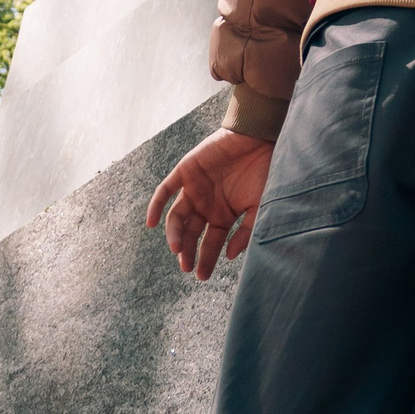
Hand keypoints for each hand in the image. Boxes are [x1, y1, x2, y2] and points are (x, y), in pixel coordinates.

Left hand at [145, 130, 274, 279]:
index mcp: (223, 215)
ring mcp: (194, 189)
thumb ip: (245, 231)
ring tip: (177, 249)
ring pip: (177, 217)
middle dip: (187, 252)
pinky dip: (156, 206)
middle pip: (190, 234)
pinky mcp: (185, 171)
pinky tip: (151, 223)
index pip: (210, 243)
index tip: (202, 276)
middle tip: (187, 267)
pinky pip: (165, 191)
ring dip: (175, 234)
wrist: (258, 137)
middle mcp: (206, 205)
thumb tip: (229, 256)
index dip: (206, 260)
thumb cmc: (263, 171)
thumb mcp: (258, 206)